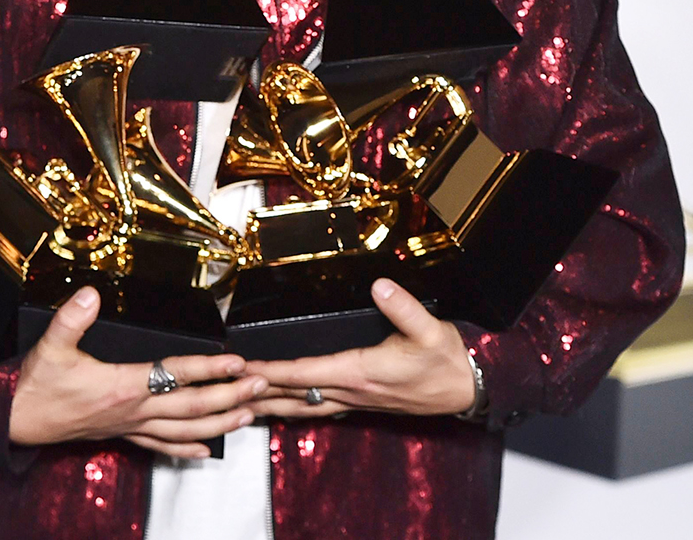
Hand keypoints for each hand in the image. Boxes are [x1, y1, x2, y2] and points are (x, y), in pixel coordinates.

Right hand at [9, 286, 267, 457]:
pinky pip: (161, 446)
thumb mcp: (50, 345)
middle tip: (260, 385)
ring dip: (219, 424)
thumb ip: (72, 318)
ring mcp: (129, 426)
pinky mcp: (122, 434)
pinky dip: (187, 448)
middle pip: (191, 407)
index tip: (235, 361)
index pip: (174, 375)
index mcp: (121, 387)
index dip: (207, 368)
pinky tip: (206, 451)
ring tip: (248, 415)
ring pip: (184, 431)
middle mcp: (132, 410)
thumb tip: (90, 293)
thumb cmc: (35, 384)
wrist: (15, 421)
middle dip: (229, 396)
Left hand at [244, 279, 475, 419]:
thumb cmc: (446, 359)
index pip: (306, 373)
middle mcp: (353, 391)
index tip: (245, 368)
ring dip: (272, 403)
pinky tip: (284, 405)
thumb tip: (380, 285)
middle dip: (259, 393)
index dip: (272, 371)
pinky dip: (295, 406)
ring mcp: (356, 400)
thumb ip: (403, 307)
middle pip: (295, 395)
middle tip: (225, 389)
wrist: (468, 387)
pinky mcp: (362, 401)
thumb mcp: (429, 329)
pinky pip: (319, 407)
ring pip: (304, 406)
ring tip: (241, 402)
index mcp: (361, 372)